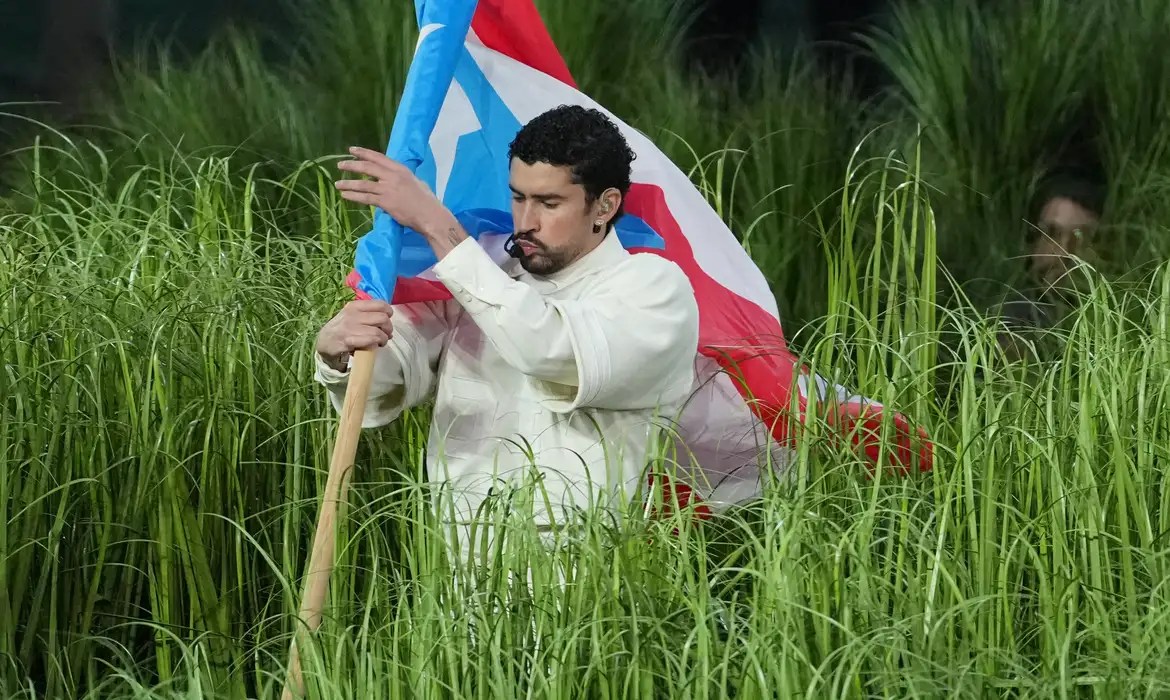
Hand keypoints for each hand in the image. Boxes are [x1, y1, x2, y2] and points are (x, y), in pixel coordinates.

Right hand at [315, 299, 394, 371]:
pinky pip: (370, 341)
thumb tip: (388, 320)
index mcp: (354, 306)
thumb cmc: (342, 329)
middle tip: (386, 334)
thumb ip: (367, 314)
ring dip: (383, 339)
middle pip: (382, 318)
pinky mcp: (348, 341)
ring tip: (381, 342)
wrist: (324, 343)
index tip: (387, 320)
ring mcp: (349, 328)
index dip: (388, 313)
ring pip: (378, 332)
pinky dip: (376, 344)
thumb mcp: (351, 315)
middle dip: (388, 328)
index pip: (380, 305)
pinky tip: (374, 346)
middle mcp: (352, 315)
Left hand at [335, 147, 455, 235]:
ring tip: (338, 184)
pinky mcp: (386, 202)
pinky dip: (353, 196)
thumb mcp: (415, 182)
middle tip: (340, 165)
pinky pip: (366, 198)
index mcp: (400, 169)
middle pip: (368, 168)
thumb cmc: (426, 200)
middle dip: (352, 165)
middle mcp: (393, 176)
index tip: (352, 150)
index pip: (378, 157)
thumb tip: (393, 179)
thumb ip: (402, 179)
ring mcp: (388, 189)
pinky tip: (345, 195)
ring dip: (349, 184)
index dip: (364, 153)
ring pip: (363, 184)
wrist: (430, 215)